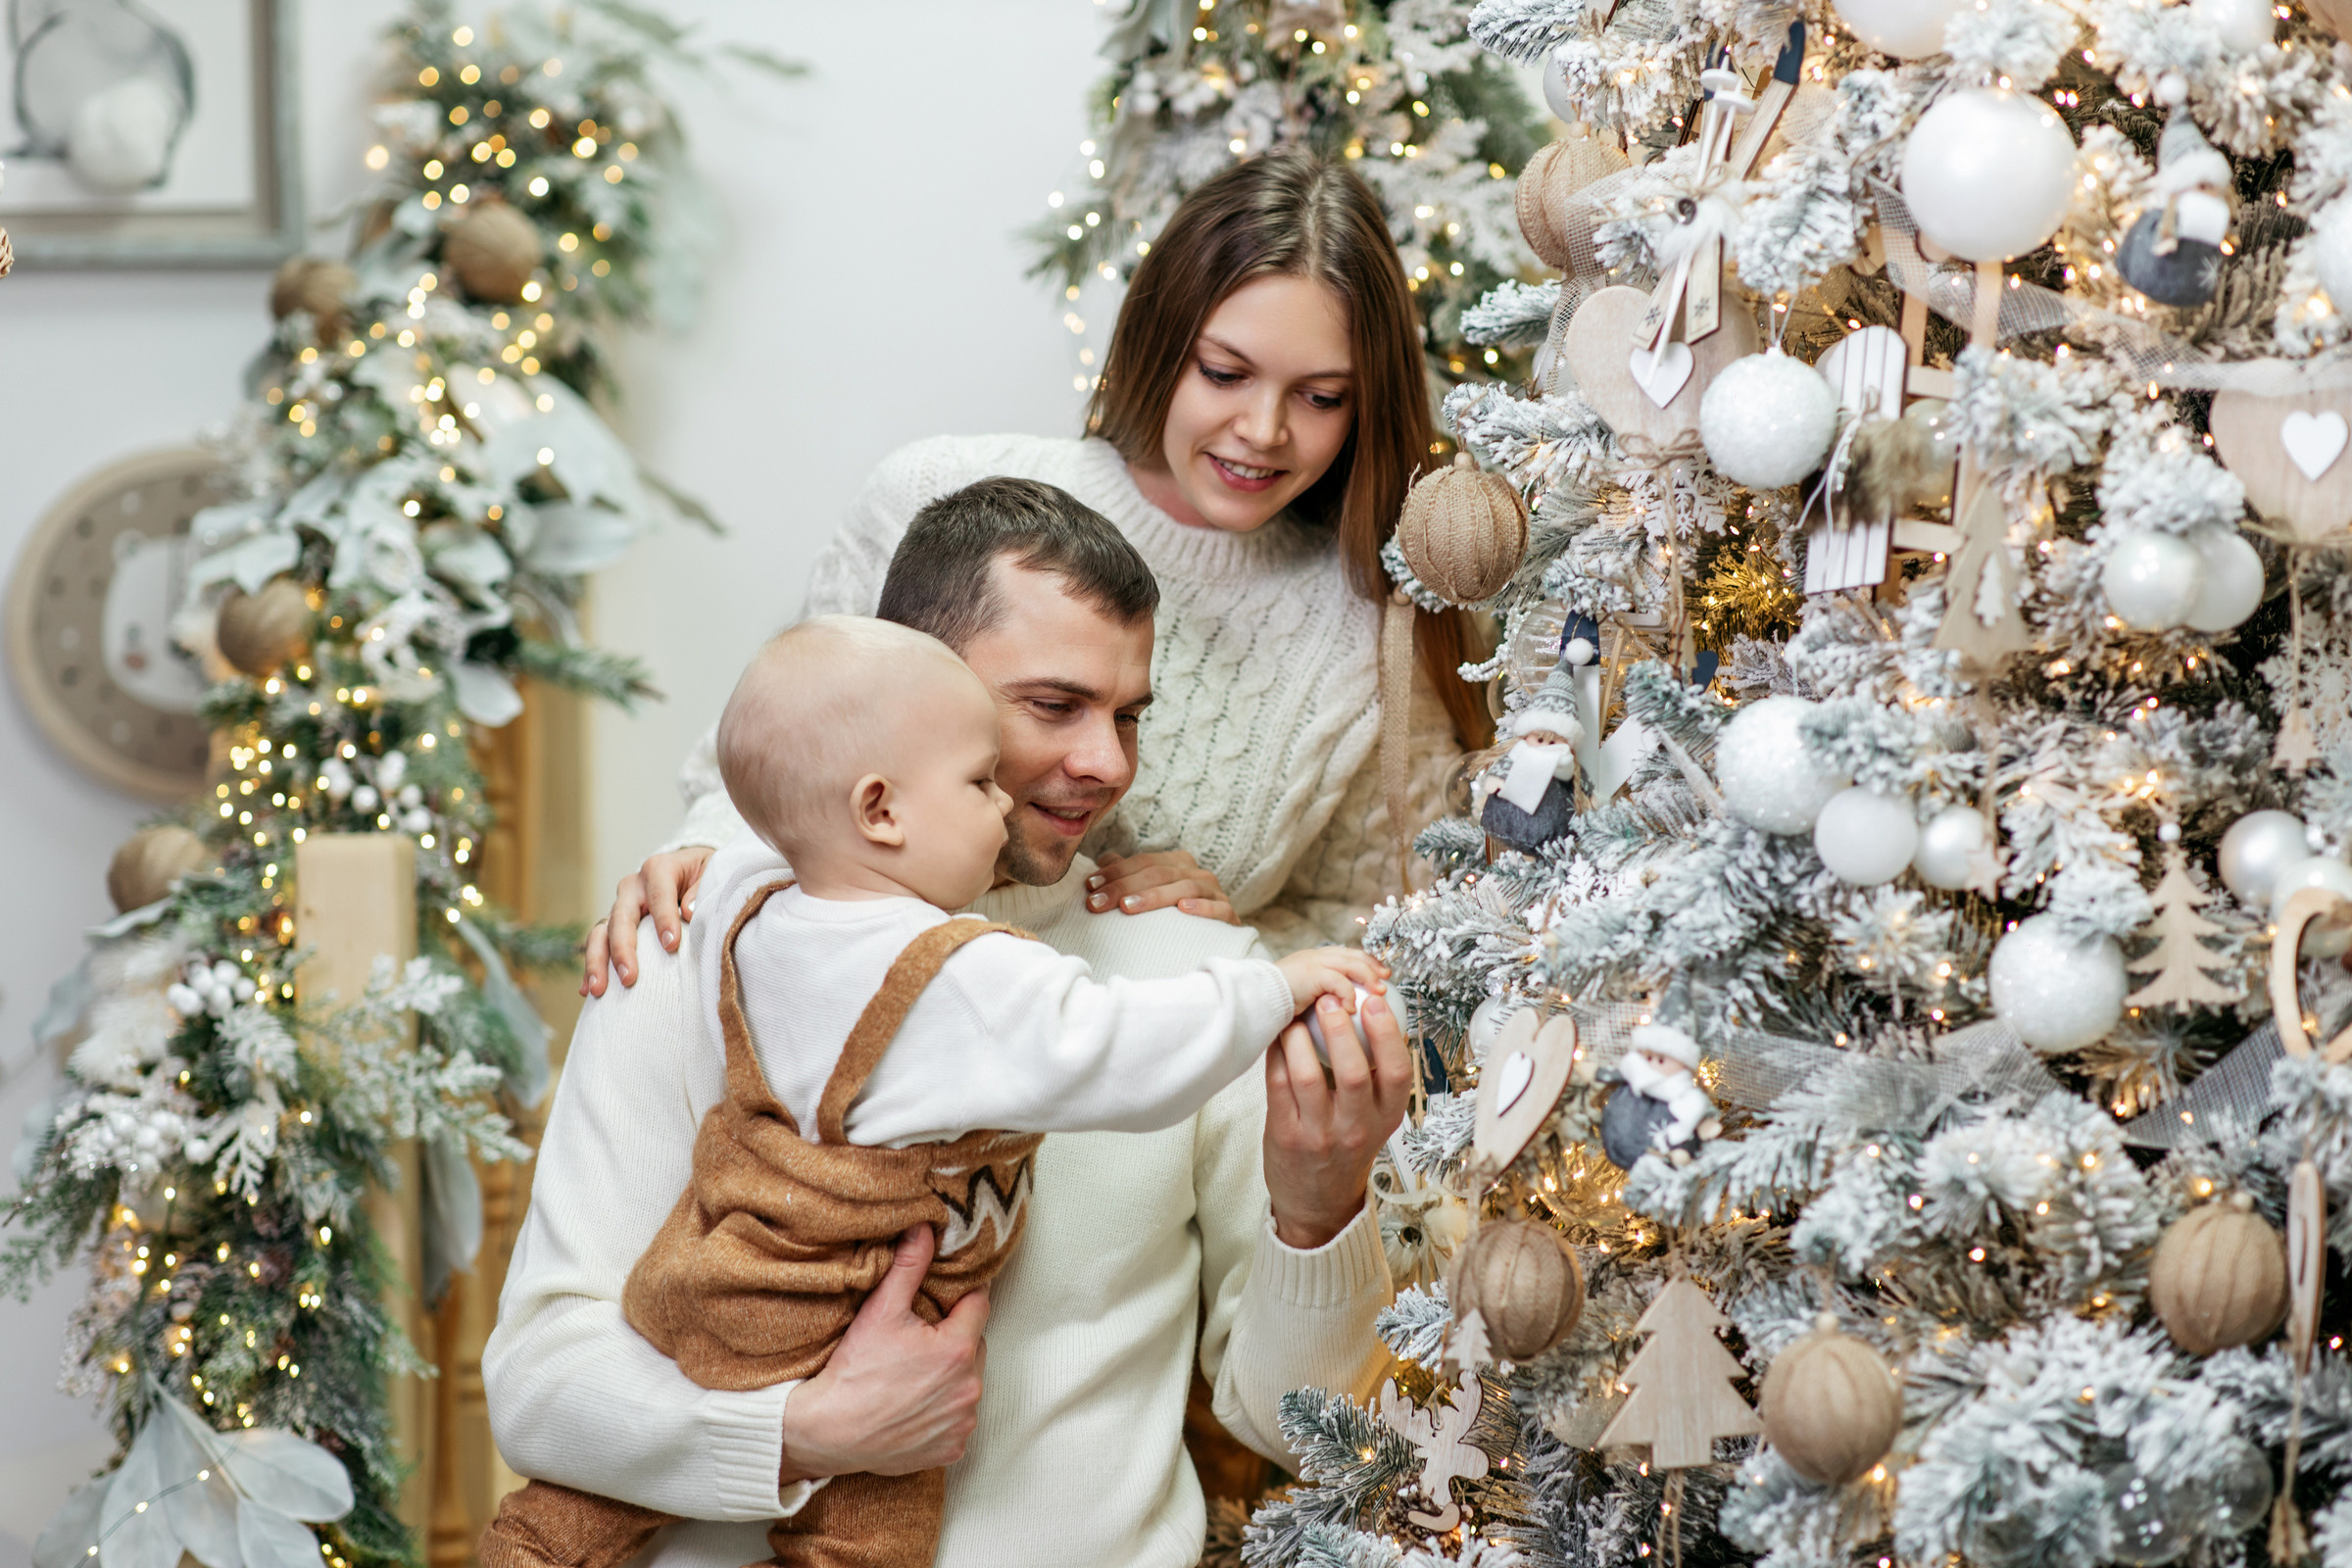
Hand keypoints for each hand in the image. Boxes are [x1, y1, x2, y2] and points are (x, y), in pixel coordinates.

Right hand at [581, 847, 714, 995]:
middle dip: (623, 948)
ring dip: (598, 961)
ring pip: (601, 932)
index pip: (659, 895)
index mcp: (659, 869)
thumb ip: (703, 888)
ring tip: (599, 990)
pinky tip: (589, 990)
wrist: (691, 869)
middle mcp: (634, 886)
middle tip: (629, 977)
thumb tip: (689, 911)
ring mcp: (621, 906)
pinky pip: (598, 945)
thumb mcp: (712, 870)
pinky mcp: (615, 924)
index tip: (671, 945)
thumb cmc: (705, 873)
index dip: (664, 919)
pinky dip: (592, 967)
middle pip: (622, 916)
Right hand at [777, 1226, 988, 1481]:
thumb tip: (925, 1228)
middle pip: (975, 1346)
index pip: (978, 1304)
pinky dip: (943, 1412)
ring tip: (913, 1375)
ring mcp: (962, 1422)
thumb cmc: (854, 1371)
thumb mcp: (880, 1310)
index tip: (944, 1300)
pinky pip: (958, 1420)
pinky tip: (914, 1406)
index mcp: (959, 1348)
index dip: (960, 1298)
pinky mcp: (952, 1448)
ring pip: (967, 1384)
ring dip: (951, 1377)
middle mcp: (970, 1388)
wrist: (828, 1431)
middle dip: (954, 1339)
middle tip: (919, 1341)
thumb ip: (909, 1266)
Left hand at [1086, 849, 1236, 923]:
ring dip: (1154, 896)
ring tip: (1128, 907)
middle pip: (1158, 873)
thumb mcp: (1148, 893)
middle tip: (1097, 903)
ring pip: (1184, 888)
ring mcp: (1214, 893)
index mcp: (1177, 863)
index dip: (1115, 872)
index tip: (1089, 886)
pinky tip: (1182, 910)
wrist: (1212, 941)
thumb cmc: (1172, 917)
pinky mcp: (1228, 915)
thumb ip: (1127, 875)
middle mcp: (1197, 874)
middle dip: (1124, 887)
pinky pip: (1218, 908)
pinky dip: (1201, 907)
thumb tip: (1102, 861)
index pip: (1142, 862)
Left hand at [1263, 981, 1412, 1251]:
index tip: (1375, 1003)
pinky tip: (1278, 1036)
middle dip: (1341, 1029)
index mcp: (1386, 1117)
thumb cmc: (1347, 1149)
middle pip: (1353, 1073)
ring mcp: (1319, 1134)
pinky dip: (1277, 1054)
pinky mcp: (1286, 1135)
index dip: (1388, 1034)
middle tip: (1330, 999)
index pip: (1398, 1072)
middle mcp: (1357, 1127)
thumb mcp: (1375, 1118)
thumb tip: (1371, 1013)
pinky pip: (1278, 1085)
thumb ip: (1375, 1077)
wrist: (1318, 1203)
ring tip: (1297, 1013)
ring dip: (1300, 1037)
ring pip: (1308, 1076)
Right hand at [1272, 946, 1389, 1017]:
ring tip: (1379, 993)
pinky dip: (1348, 994)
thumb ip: (1317, 1004)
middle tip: (1386, 979)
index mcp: (1312, 960)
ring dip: (1368, 977)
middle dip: (1372, 964)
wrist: (1250, 1001)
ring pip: (1350, 963)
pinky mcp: (1310, 973)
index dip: (1364, 962)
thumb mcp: (1298, 1004)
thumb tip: (1338, 1018)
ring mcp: (1311, 962)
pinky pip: (1337, 981)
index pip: (1344, 955)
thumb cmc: (1270, 1008)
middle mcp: (1313, 957)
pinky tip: (1352, 1009)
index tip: (1379, 975)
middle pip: (1351, 954)